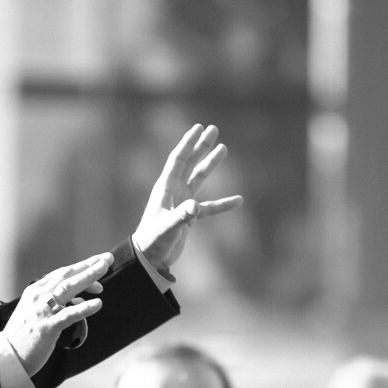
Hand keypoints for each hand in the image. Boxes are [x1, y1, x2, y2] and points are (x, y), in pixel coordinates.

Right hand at [0, 253, 111, 375]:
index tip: (100, 262)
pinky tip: (98, 303)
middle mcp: (38, 296)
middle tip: (107, 258)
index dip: (82, 267)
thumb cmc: (25, 336)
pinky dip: (84, 309)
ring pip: (67, 288)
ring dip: (87, 276)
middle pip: (66, 275)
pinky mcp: (47, 327)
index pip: (62, 273)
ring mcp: (42, 311)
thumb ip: (59, 304)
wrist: (7, 357)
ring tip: (103, 268)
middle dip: (88, 265)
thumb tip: (81, 300)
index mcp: (36, 291)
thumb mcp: (40, 313)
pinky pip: (68, 315)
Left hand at [131, 124, 243, 275]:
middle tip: (213, 129)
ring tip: (223, 148)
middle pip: (190, 163)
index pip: (178, 160)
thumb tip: (195, 207)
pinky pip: (209, 207)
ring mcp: (182, 203)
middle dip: (201, 146)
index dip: (188, 143)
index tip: (198, 128)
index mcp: (166, 188)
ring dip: (210, 164)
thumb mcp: (167, 229)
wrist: (149, 259)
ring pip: (199, 179)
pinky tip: (238, 200)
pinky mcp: (189, 218)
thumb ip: (181, 217)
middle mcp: (174, 191)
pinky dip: (223, 204)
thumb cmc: (153, 242)